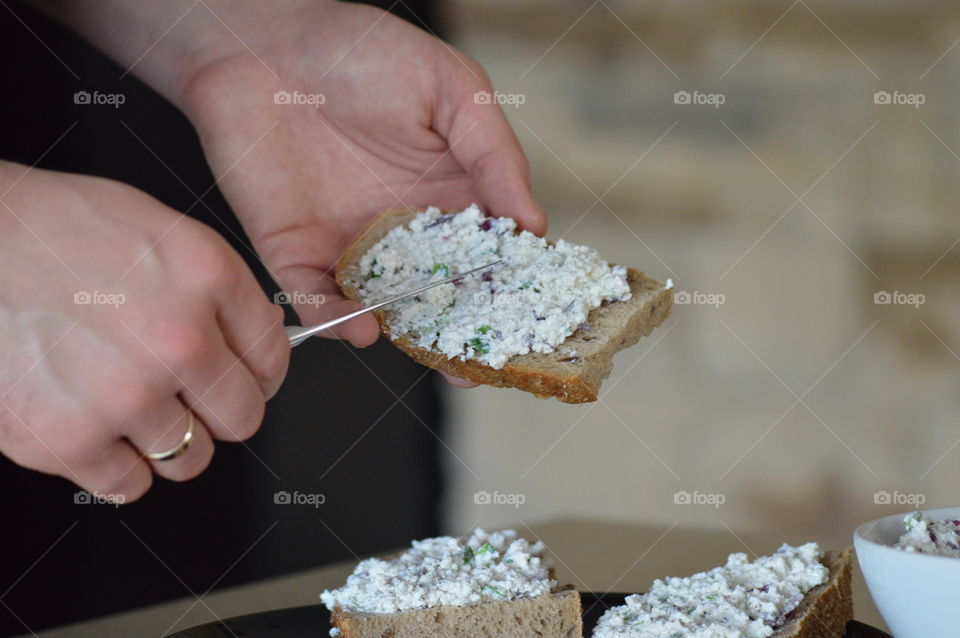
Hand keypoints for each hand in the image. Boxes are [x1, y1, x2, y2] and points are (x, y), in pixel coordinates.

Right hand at [0, 162, 288, 499]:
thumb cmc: (54, 231)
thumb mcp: (162, 232)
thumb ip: (218, 291)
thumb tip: (256, 343)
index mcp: (206, 278)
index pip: (274, 359)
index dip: (259, 372)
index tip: (245, 376)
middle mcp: (176, 339)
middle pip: (243, 418)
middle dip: (220, 409)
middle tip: (186, 392)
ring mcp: (123, 395)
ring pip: (191, 459)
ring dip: (169, 440)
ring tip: (128, 403)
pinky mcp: (67, 439)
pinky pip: (128, 485)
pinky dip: (117, 466)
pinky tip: (96, 425)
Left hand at [178, 1, 545, 350]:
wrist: (261, 40)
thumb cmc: (363, 50)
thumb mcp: (452, 89)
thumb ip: (495, 156)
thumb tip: (535, 225)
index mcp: (447, 194)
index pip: (488, 255)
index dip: (511, 290)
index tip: (534, 323)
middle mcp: (402, 229)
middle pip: (441, 295)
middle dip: (463, 333)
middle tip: (484, 367)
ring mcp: (350, 244)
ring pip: (384, 308)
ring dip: (407, 337)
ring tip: (431, 357)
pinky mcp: (295, 250)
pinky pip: (317, 298)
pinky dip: (335, 319)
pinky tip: (360, 327)